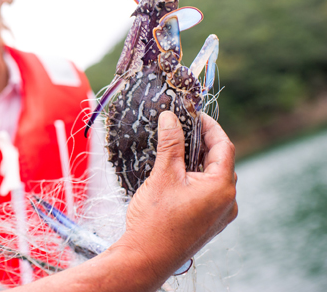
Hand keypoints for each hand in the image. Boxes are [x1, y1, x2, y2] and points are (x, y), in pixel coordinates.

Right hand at [118, 112, 237, 277]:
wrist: (146, 258)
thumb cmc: (154, 220)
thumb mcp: (162, 175)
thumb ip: (170, 143)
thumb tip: (170, 117)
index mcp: (221, 188)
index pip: (223, 146)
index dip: (210, 126)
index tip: (194, 114)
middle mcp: (227, 202)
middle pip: (220, 161)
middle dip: (202, 142)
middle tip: (181, 127)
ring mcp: (220, 215)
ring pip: (213, 177)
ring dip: (197, 161)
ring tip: (176, 149)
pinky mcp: (209, 223)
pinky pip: (208, 193)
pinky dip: (196, 178)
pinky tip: (176, 174)